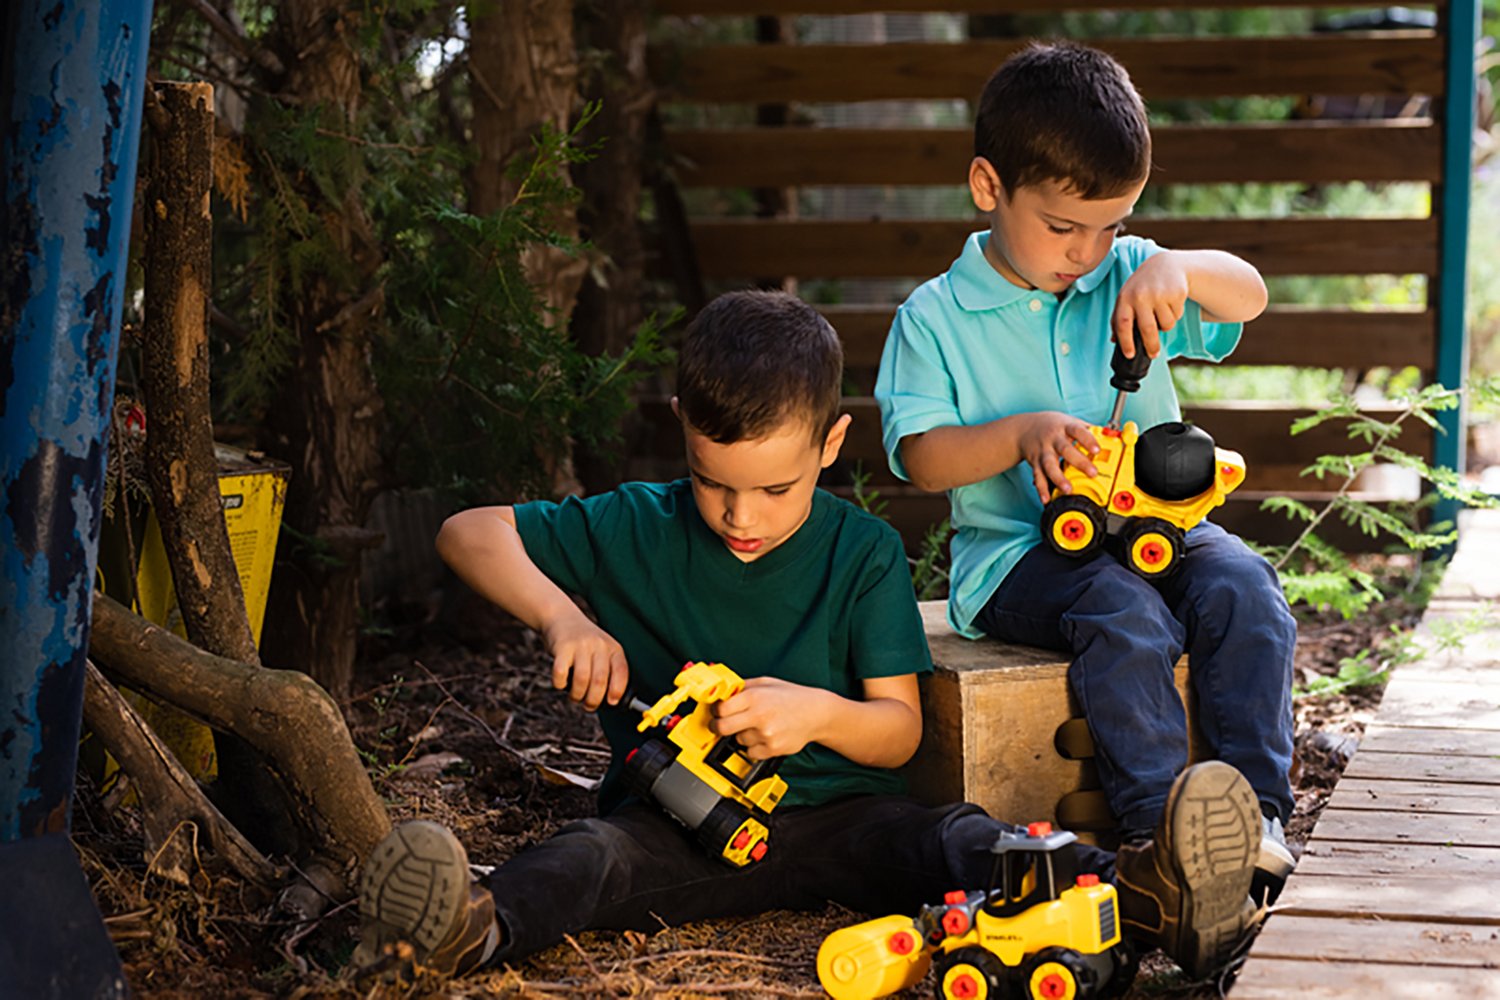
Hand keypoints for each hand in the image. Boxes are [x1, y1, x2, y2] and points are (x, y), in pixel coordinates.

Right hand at [541, 608, 628, 710]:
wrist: (562, 618)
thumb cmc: (584, 643)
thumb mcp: (603, 650)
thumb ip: (608, 671)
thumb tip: (612, 701)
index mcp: (613, 648)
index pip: (621, 672)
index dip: (617, 691)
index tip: (611, 702)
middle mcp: (599, 645)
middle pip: (600, 681)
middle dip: (593, 700)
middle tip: (588, 705)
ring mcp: (580, 645)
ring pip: (582, 680)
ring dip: (577, 696)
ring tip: (575, 696)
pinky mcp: (562, 648)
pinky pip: (561, 674)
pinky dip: (560, 685)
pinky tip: (562, 683)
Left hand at [710, 677, 829, 759]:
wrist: (817, 713)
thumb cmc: (792, 697)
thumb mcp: (766, 682)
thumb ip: (743, 687)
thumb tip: (721, 691)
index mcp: (755, 696)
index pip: (721, 708)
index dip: (716, 711)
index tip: (718, 711)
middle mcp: (759, 715)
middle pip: (722, 728)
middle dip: (717, 727)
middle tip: (720, 725)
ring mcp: (766, 734)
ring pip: (738, 740)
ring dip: (743, 735)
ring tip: (759, 726)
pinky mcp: (773, 749)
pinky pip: (751, 752)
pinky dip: (754, 747)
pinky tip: (766, 736)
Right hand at [1016, 412, 1099, 504]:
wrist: (1024, 428)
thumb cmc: (1052, 426)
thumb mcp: (1069, 422)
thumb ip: (1089, 430)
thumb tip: (1111, 438)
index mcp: (1064, 427)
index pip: (1077, 431)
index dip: (1088, 440)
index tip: (1097, 450)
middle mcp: (1052, 439)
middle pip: (1065, 450)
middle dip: (1079, 462)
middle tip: (1093, 473)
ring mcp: (1043, 451)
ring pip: (1050, 465)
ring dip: (1058, 478)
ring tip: (1068, 489)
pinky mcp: (1035, 463)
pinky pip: (1038, 477)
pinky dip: (1042, 489)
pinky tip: (1046, 498)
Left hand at [1113, 252, 1188, 357]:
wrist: (1165, 265)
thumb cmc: (1142, 286)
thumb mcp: (1126, 297)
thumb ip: (1119, 318)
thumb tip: (1114, 341)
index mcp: (1125, 298)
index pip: (1122, 324)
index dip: (1126, 342)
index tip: (1130, 355)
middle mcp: (1141, 296)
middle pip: (1147, 329)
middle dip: (1151, 346)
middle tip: (1153, 354)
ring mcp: (1159, 294)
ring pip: (1166, 324)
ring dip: (1165, 325)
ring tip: (1162, 313)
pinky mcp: (1176, 293)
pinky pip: (1177, 315)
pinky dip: (1175, 314)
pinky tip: (1170, 302)